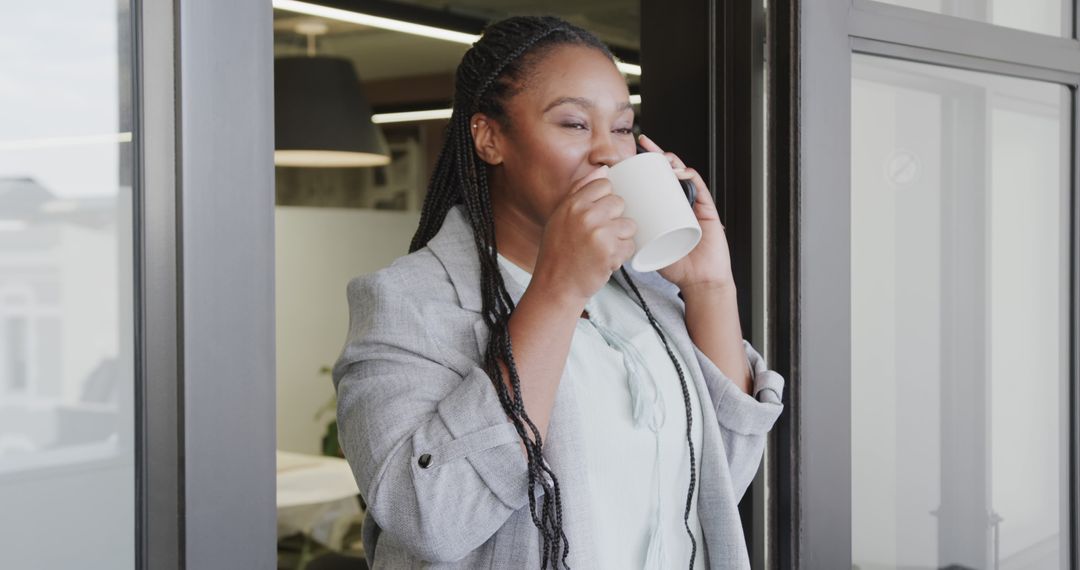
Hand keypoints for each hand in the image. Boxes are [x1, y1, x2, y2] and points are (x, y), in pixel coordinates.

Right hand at [531, 166, 637, 307]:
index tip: (599, 214)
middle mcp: (585, 215)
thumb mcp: (560, 217)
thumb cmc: (558, 252)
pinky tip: (605, 261)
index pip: (604, 184)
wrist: (556, 286)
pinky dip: (622, 255)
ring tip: (604, 249)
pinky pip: (630, 246)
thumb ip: (579, 191)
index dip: (606, 199)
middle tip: (601, 236)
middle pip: (620, 203)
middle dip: (615, 219)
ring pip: (629, 225)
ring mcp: (599, 233)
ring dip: (621, 238)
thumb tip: (604, 169)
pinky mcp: (610, 251)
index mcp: (572, 204)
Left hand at [637, 133, 734, 291]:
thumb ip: (626, 237)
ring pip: (683, 175)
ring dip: (672, 162)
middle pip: (668, 172)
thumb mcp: (644, 247)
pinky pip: (699, 187)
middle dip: (657, 155)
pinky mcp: (707, 209)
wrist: (698, 280)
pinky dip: (690, 177)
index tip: (629, 156)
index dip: (642, 166)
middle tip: (644, 146)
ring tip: (659, 158)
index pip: (653, 181)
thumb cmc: (675, 265)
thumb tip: (604, 228)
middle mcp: (679, 202)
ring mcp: (693, 203)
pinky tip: (679, 173)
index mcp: (664, 208)